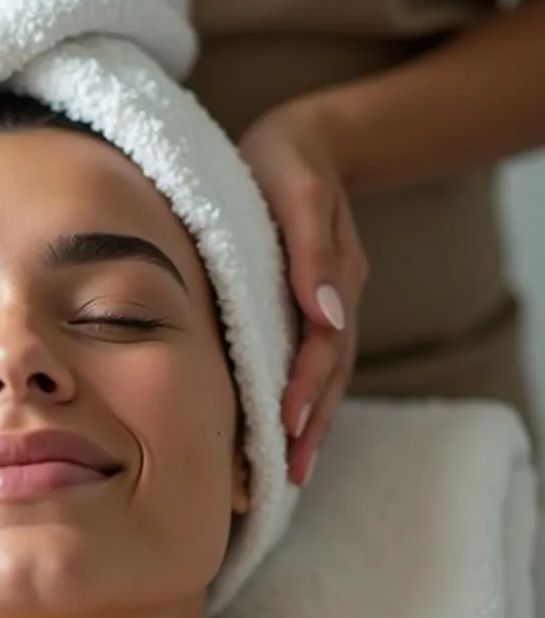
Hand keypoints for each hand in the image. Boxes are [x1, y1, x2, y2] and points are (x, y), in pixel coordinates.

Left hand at [238, 100, 367, 486]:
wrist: (303, 141)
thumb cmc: (288, 162)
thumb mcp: (298, 189)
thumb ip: (312, 248)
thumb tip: (322, 311)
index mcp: (331, 280)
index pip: (319, 347)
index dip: (301, 389)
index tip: (284, 428)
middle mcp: (333, 302)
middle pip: (327, 376)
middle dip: (308, 427)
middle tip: (286, 476)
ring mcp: (323, 308)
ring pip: (322, 377)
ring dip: (308, 425)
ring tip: (288, 473)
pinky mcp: (305, 308)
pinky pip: (309, 362)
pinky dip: (301, 399)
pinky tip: (285, 429)